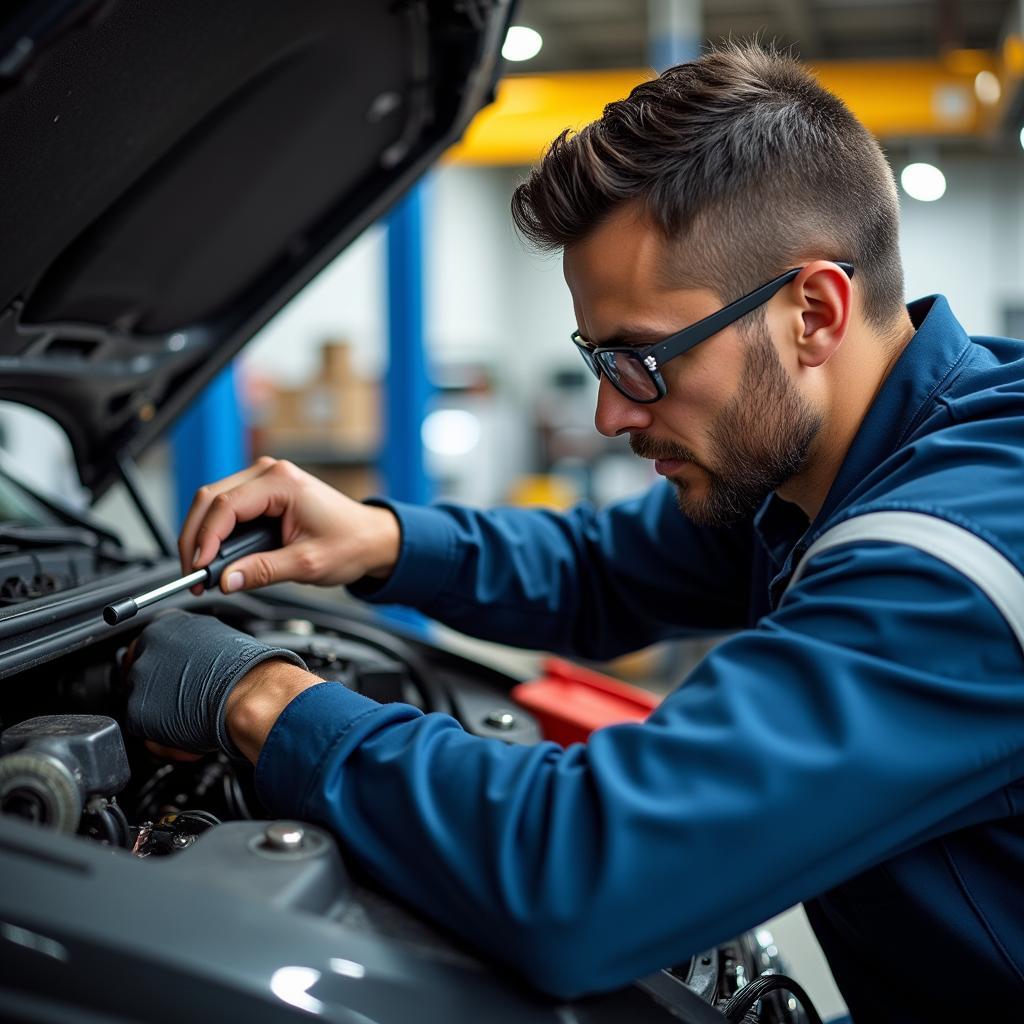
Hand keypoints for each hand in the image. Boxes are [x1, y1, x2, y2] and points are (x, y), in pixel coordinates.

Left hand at [125, 610, 311, 758]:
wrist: (249, 694)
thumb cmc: (246, 671)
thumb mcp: (216, 643)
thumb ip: (192, 648)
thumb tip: (190, 662)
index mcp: (166, 624)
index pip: (150, 645)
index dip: (164, 668)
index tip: (172, 679)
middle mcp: (146, 646)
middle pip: (141, 674)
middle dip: (160, 692)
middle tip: (185, 702)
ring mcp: (138, 679)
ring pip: (142, 705)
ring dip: (163, 718)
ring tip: (194, 721)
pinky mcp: (137, 712)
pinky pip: (147, 734)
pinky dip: (167, 741)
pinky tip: (192, 736)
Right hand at [178, 458, 400, 594]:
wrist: (372, 537)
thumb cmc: (350, 543)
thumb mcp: (307, 564)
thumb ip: (263, 571)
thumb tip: (226, 581)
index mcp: (281, 482)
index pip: (226, 506)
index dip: (205, 539)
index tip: (198, 569)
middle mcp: (269, 473)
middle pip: (210, 499)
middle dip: (195, 538)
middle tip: (193, 576)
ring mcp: (264, 480)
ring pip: (213, 502)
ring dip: (202, 535)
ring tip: (201, 571)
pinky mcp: (263, 493)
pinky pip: (227, 508)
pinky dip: (215, 532)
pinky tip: (214, 556)